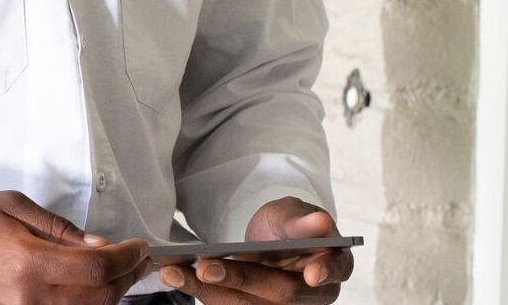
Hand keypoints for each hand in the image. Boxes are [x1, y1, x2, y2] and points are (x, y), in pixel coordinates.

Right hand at [0, 190, 150, 304]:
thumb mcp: (12, 206)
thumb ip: (58, 229)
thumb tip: (96, 244)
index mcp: (29, 263)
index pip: (98, 269)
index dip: (127, 258)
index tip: (140, 246)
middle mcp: (27, 299)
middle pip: (98, 299)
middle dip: (126, 278)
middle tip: (137, 259)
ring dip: (108, 295)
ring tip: (118, 272)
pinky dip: (82, 304)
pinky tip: (87, 288)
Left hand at [157, 198, 352, 303]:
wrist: (275, 239)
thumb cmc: (290, 224)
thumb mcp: (293, 213)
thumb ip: (301, 221)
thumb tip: (320, 223)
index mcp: (334, 265)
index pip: (333, 270)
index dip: (324, 272)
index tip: (310, 274)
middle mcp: (313, 294)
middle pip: (280, 293)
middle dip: (240, 279)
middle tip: (205, 266)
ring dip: (208, 290)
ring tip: (173, 272)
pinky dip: (202, 291)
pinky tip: (176, 275)